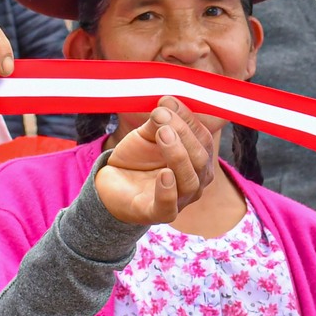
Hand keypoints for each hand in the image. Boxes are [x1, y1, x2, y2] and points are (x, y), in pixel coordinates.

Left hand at [95, 99, 217, 224]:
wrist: (112, 183)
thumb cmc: (137, 158)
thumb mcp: (148, 135)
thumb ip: (159, 121)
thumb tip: (167, 103)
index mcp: (198, 160)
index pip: (203, 138)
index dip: (188, 119)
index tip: (167, 102)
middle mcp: (196, 181)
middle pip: (201, 159)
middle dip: (184, 135)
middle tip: (162, 118)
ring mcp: (180, 200)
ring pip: (190, 180)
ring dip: (177, 155)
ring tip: (162, 134)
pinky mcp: (158, 214)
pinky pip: (169, 206)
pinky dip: (168, 190)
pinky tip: (163, 174)